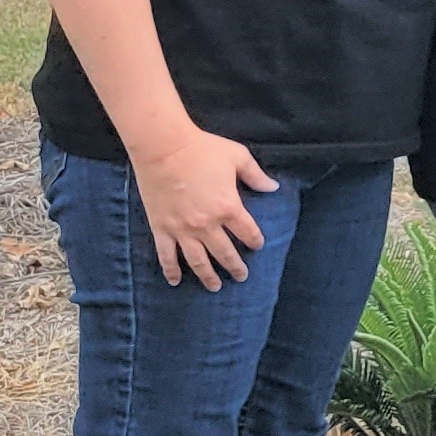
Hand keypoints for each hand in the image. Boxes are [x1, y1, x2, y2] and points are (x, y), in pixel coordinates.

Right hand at [134, 124, 274, 286]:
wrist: (163, 148)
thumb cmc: (202, 150)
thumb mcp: (237, 157)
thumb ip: (256, 175)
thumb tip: (273, 187)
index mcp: (228, 207)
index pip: (247, 232)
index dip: (254, 241)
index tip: (257, 246)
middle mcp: (207, 224)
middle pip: (224, 252)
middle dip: (235, 267)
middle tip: (241, 277)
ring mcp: (182, 229)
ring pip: (197, 260)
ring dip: (207, 275)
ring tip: (215, 287)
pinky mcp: (161, 228)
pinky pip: (166, 255)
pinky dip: (171, 270)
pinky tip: (175, 281)